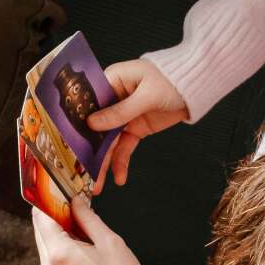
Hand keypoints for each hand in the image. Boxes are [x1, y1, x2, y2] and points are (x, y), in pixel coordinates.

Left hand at [32, 194, 146, 264]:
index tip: (60, 190)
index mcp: (59, 253)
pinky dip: (59, 241)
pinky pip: (51, 253)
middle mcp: (49, 264)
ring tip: (78, 218)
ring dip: (56, 227)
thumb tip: (75, 201)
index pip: (41, 216)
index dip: (49, 200)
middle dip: (53, 212)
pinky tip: (78, 236)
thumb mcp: (108, 240)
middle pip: (40, 227)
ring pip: (45, 240)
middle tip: (72, 201)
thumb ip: (87, 217)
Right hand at [89, 58, 190, 186]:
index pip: (88, 102)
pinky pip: (125, 146)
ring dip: (104, 162)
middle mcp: (113, 98)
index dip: (78, 121)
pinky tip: (119, 178)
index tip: (69, 141)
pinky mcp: (135, 127)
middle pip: (96, 125)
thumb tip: (92, 123)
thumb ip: (120, 111)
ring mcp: (124, 114)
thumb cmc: (171, 80)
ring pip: (109, 140)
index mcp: (111, 81)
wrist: (196, 87)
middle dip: (90, 149)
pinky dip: (121, 161)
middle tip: (83, 172)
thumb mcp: (146, 95)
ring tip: (98, 184)